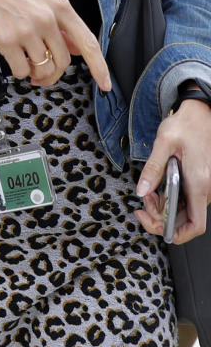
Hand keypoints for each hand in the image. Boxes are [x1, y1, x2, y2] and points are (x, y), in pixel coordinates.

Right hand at [0, 0, 110, 90]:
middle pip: (63, 62)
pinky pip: (21, 71)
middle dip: (54, 73)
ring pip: (43, 68)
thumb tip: (78, 48)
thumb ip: (61, 22)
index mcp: (59, 5)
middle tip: (42, 73)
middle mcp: (47, 18)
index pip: (88, 42)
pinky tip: (12, 59)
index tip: (106, 85)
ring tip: (25, 63)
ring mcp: (27, 30)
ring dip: (35, 73)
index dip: (99, 67)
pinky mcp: (7, 41)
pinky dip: (18, 71)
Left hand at [136, 99, 210, 242]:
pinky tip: (159, 187)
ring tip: (149, 191)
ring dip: (164, 208)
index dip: (175, 233)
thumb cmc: (186, 124)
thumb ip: (152, 168)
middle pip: (186, 221)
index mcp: (200, 183)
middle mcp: (207, 189)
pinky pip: (187, 201)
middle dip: (160, 217)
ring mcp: (205, 187)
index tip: (152, 223)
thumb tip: (141, 191)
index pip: (195, 225)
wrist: (201, 113)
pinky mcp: (201, 183)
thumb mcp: (163, 142)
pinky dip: (171, 200)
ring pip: (185, 212)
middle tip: (143, 201)